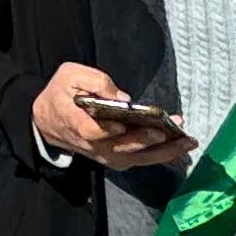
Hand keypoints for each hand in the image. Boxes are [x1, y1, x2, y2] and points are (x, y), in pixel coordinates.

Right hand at [31, 62, 192, 169]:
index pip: (96, 132)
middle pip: (124, 148)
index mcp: (78, 125)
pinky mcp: (115, 158)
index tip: (126, 126)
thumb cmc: (60, 95)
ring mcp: (106, 155)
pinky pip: (140, 160)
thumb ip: (95, 81)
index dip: (111, 131)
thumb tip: (124, 98)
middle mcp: (94, 146)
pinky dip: (161, 156)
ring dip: (165, 152)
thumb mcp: (69, 75)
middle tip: (172, 132)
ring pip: (137, 159)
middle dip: (150, 140)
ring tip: (187, 141)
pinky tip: (180, 147)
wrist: (47, 122)